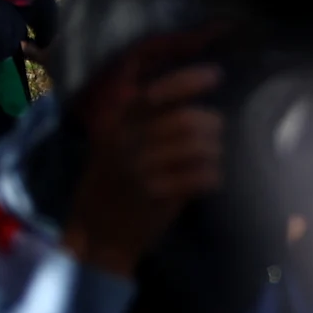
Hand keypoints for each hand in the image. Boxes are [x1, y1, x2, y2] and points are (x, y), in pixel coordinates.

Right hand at [62, 58, 224, 278]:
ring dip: (214, 152)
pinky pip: (201, 175)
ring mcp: (140, 168)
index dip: (189, 80)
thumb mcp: (114, 146)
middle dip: (211, 124)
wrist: (96, 237)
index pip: (156, 93)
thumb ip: (142, 122)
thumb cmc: (112, 187)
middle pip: (186, 120)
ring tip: (212, 160)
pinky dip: (212, 176)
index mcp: (117, 125)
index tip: (215, 75)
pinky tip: (209, 180)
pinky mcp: (156, 194)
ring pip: (198, 146)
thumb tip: (189, 97)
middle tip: (216, 133)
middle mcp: (127, 142)